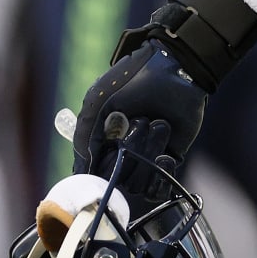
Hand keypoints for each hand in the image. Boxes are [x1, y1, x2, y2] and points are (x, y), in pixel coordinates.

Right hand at [73, 41, 207, 201]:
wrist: (175, 69)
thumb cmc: (132, 82)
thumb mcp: (98, 104)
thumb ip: (85, 137)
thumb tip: (82, 172)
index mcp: (101, 143)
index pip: (94, 174)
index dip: (103, 167)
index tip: (114, 150)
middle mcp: (121, 154)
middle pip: (117, 180)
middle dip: (130, 150)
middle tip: (141, 120)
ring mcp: (145, 158)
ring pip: (138, 183)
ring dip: (148, 151)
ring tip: (158, 123)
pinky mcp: (169, 158)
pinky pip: (160, 188)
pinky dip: (162, 174)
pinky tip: (166, 154)